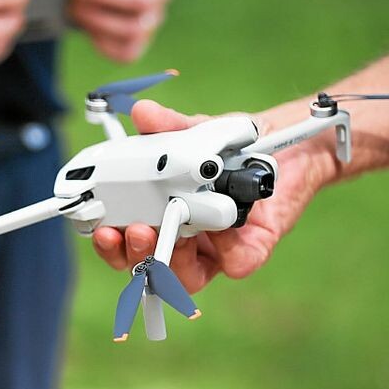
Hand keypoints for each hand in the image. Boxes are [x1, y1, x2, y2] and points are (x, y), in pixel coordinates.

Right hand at [91, 100, 334, 292]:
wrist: (288, 146)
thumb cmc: (235, 146)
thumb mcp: (196, 131)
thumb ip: (168, 126)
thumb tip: (143, 113)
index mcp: (163, 214)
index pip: (126, 239)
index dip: (110, 242)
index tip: (100, 229)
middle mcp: (186, 238)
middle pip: (148, 266)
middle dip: (133, 255)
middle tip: (133, 231)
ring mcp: (217, 249)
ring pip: (185, 275)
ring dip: (170, 260)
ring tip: (168, 229)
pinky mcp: (251, 250)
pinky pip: (233, 264)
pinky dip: (224, 248)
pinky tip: (220, 223)